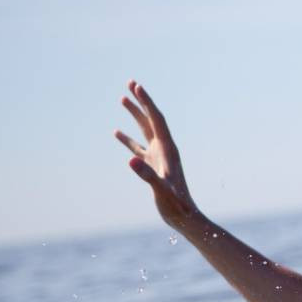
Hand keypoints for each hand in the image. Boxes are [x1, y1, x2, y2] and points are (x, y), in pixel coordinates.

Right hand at [114, 80, 198, 227]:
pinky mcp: (153, 167)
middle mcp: (165, 150)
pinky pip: (138, 148)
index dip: (146, 102)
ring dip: (135, 115)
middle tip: (130, 82)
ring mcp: (159, 158)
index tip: (135, 86)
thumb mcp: (161, 190)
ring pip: (145, 131)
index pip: (156, 120)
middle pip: (152, 119)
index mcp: (168, 150)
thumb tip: (131, 159)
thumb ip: (147, 175)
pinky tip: (116, 132)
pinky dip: (128, 138)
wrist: (185, 218)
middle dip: (141, 101)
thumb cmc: (177, 206)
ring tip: (122, 98)